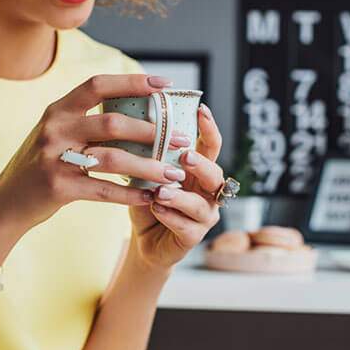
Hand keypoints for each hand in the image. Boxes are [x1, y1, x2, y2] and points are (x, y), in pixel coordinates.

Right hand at [0, 74, 187, 229]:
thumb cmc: (41, 165)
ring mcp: (55, 158)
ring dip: (148, 167)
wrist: (7, 202)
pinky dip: (129, 195)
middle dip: (152, 131)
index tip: (165, 85)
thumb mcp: (56, 134)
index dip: (133, 82)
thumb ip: (86, 121)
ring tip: (173, 174)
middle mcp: (55, 129)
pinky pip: (103, 191)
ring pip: (113, 159)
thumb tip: (137, 113)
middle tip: (180, 139)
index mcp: (58, 109)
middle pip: (113, 123)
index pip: (98, 85)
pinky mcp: (58, 188)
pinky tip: (150, 197)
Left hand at [128, 103, 223, 269]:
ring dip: (180, 197)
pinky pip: (185, 226)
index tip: (201, 110)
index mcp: (198, 171)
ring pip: (201, 205)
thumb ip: (149, 155)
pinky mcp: (193, 237)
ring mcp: (204, 216)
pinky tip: (155, 208)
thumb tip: (135, 124)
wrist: (144, 239)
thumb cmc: (148, 199)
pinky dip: (169, 216)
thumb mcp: (145, 173)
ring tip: (160, 191)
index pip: (211, 147)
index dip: (210, 129)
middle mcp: (207, 192)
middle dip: (200, 165)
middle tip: (184, 156)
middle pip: (214, 174)